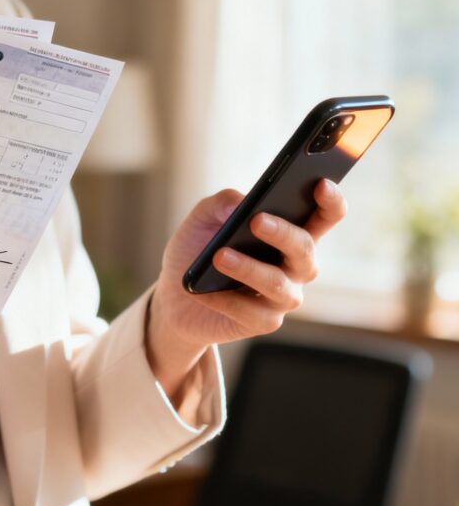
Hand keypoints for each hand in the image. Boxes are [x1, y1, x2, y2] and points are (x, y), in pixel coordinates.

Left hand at [147, 180, 346, 394]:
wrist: (173, 295)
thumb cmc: (196, 250)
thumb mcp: (201, 220)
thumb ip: (220, 203)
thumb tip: (240, 201)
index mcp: (289, 233)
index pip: (324, 216)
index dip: (330, 201)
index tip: (322, 184)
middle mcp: (295, 266)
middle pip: (305, 248)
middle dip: (283, 233)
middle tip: (256, 220)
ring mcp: (283, 296)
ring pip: (278, 283)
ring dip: (249, 269)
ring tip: (219, 256)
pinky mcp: (264, 321)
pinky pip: (252, 312)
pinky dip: (226, 300)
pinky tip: (205, 291)